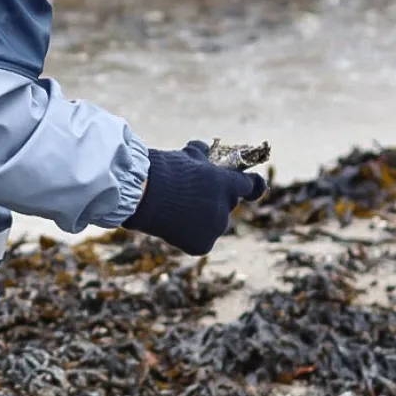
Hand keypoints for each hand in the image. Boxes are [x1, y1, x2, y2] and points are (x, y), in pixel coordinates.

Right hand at [126, 140, 265, 255]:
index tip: (253, 187)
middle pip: (228, 204)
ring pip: (215, 223)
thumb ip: (203, 156)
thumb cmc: (161, 171)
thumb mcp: (186, 155)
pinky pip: (202, 239)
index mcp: (226, 184)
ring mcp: (215, 228)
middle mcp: (225, 208)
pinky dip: (191, 234)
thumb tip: (206, 150)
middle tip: (192, 195)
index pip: (252, 186)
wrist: (141, 196)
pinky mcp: (203, 245)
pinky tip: (174, 224)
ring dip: (203, 217)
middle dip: (215, 199)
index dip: (252, 186)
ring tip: (176, 210)